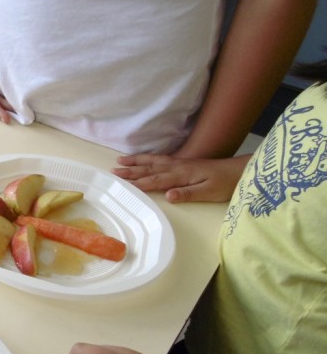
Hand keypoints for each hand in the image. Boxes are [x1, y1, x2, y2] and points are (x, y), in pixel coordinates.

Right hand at [112, 154, 248, 202]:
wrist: (238, 171)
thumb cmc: (224, 184)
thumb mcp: (209, 192)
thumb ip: (188, 193)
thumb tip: (168, 195)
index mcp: (182, 175)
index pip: (156, 180)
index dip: (139, 182)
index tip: (123, 184)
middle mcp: (177, 167)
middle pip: (150, 169)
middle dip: (131, 170)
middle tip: (114, 171)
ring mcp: (179, 163)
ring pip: (153, 161)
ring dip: (136, 161)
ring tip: (120, 160)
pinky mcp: (182, 162)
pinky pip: (160, 159)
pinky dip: (148, 158)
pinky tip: (142, 159)